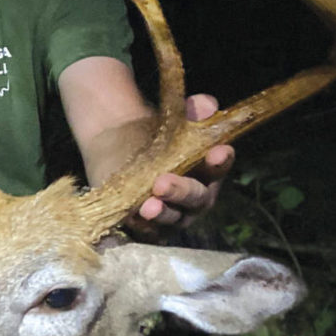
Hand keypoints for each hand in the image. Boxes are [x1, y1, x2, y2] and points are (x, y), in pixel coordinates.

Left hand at [134, 94, 233, 228]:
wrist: (115, 145)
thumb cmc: (155, 134)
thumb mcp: (174, 118)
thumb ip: (193, 110)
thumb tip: (205, 104)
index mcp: (208, 170)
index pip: (219, 168)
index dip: (220, 162)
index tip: (218, 152)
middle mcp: (194, 196)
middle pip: (196, 198)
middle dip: (182, 191)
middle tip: (163, 182)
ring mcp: (172, 214)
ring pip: (172, 218)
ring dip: (161, 212)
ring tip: (149, 205)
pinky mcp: (146, 225)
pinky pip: (147, 231)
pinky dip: (141, 225)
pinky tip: (133, 216)